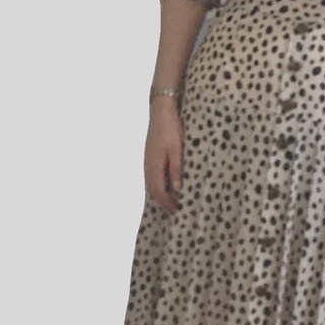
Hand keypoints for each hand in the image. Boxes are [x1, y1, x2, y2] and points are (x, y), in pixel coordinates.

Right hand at [145, 98, 182, 215]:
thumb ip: (176, 169)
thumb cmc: (171, 129)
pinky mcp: (149, 156)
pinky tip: (165, 186)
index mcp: (155, 165)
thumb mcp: (177, 149)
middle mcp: (148, 165)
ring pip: (151, 184)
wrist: (161, 112)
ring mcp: (147, 160)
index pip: (159, 191)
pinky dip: (157, 186)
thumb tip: (176, 189)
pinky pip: (151, 176)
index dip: (167, 203)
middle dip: (162, 202)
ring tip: (170, 202)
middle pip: (153, 190)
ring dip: (159, 195)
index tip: (176, 211)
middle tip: (174, 212)